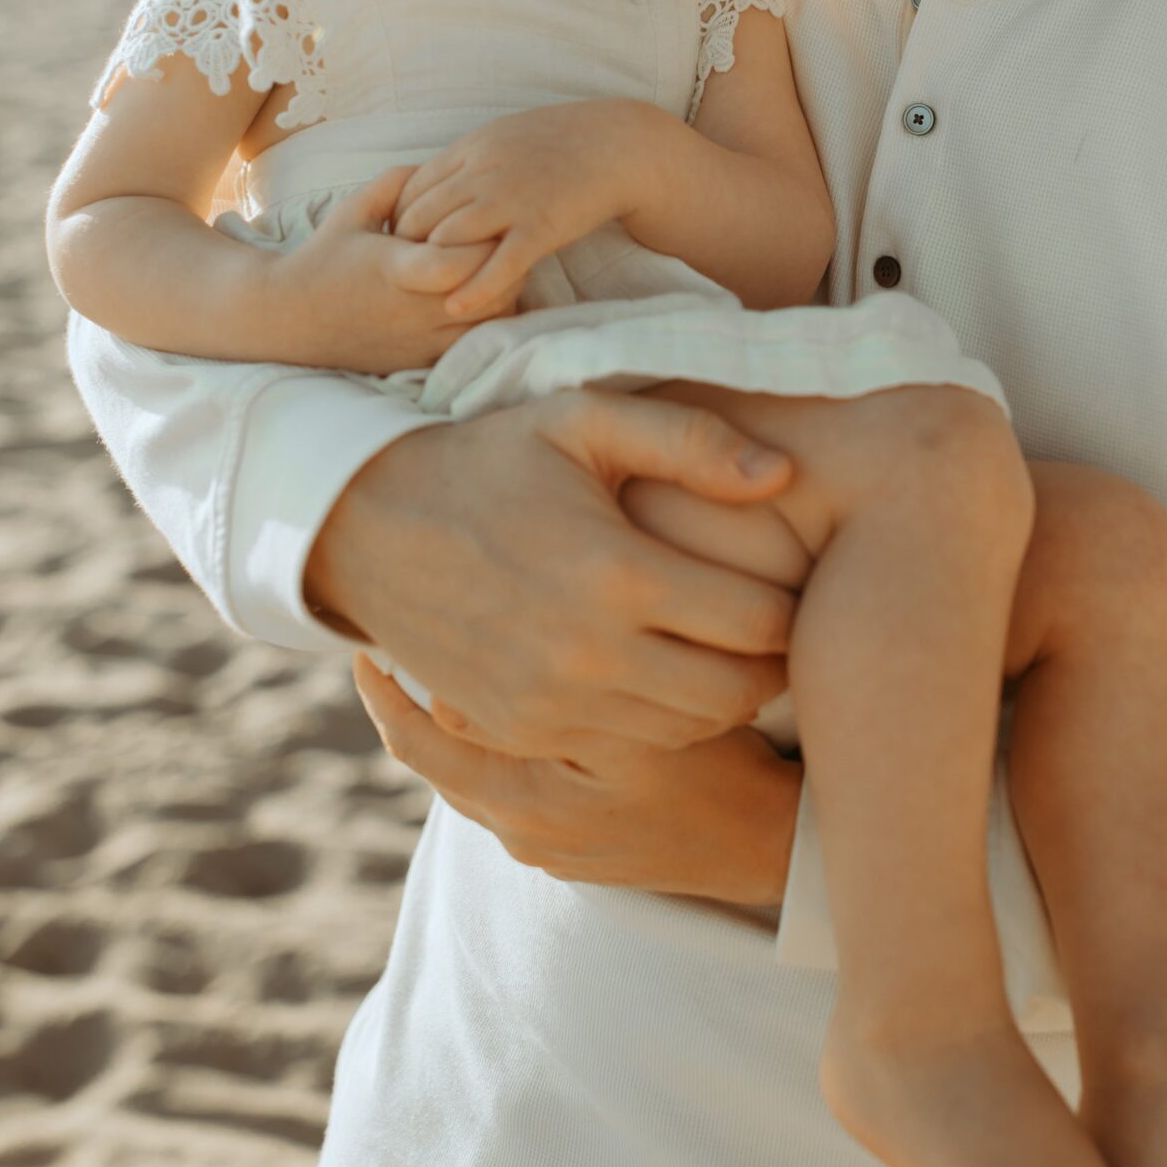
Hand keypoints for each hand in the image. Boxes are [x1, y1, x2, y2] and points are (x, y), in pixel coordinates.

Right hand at [271, 168, 502, 373]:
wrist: (293, 317)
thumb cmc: (327, 255)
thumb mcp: (355, 208)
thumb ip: (400, 182)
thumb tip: (444, 165)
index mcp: (396, 270)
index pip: (457, 264)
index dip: (483, 242)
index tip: (490, 221)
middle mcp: (412, 311)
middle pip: (488, 294)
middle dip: (505, 264)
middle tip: (506, 240)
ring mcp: (420, 341)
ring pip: (489, 323)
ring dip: (503, 293)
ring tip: (497, 266)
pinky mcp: (422, 360)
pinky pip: (474, 344)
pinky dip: (487, 320)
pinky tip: (480, 295)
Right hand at [304, 388, 798, 755]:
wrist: (369, 525)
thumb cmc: (491, 458)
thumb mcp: (584, 419)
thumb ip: (689, 439)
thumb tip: (783, 473)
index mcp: (617, 573)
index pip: (759, 622)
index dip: (794, 604)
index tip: (797, 579)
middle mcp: (589, 653)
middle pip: (737, 692)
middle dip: (772, 661)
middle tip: (776, 624)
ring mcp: (553, 704)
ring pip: (688, 730)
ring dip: (722, 695)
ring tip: (725, 646)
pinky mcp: (524, 731)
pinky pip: (628, 747)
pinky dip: (661, 719)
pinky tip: (661, 668)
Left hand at [354, 655, 802, 905]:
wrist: (769, 842)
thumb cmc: (713, 771)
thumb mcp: (638, 733)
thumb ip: (552, 709)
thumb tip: (454, 693)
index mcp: (522, 807)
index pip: (422, 742)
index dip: (389, 685)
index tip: (366, 629)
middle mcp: (522, 833)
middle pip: (433, 760)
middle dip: (403, 702)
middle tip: (376, 638)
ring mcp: (548, 844)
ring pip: (469, 772)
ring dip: (447, 721)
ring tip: (428, 658)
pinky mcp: (573, 845)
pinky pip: (508, 783)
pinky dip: (492, 741)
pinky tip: (503, 696)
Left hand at [390, 100, 663, 321]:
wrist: (616, 144)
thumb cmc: (559, 142)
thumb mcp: (501, 138)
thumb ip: (466, 162)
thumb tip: (431, 184)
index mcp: (471, 150)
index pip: (411, 189)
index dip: (398, 220)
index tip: (396, 245)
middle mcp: (483, 174)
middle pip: (421, 218)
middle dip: (406, 250)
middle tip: (401, 276)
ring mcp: (511, 202)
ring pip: (449, 240)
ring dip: (432, 269)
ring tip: (422, 294)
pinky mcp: (541, 228)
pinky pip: (498, 264)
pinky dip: (473, 289)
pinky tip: (456, 308)